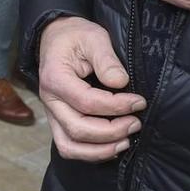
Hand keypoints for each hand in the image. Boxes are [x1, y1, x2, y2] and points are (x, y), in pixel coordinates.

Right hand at [38, 16, 145, 160]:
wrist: (56, 38)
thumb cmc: (76, 37)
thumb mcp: (93, 37)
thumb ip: (106, 59)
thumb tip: (120, 82)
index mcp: (55, 78)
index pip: (86, 102)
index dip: (116, 106)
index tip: (139, 102)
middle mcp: (50, 101)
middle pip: (78, 129)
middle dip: (111, 131)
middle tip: (136, 123)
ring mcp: (52, 114)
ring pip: (70, 146)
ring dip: (100, 149)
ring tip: (126, 141)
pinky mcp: (59, 122)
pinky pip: (70, 147)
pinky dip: (91, 153)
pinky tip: (113, 146)